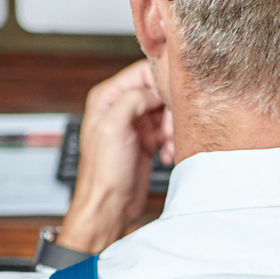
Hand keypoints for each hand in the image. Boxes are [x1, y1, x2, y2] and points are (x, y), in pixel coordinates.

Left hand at [56, 60, 168, 254]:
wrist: (110, 206)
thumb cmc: (103, 173)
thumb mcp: (113, 127)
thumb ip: (133, 99)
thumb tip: (154, 90)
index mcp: (107, 97)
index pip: (143, 72)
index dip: (163, 82)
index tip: (176, 97)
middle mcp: (121, 107)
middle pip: (160, 92)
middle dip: (171, 111)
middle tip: (171, 130)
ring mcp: (135, 124)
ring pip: (168, 112)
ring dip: (174, 129)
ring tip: (168, 146)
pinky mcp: (147, 140)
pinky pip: (169, 131)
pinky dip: (172, 142)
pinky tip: (166, 155)